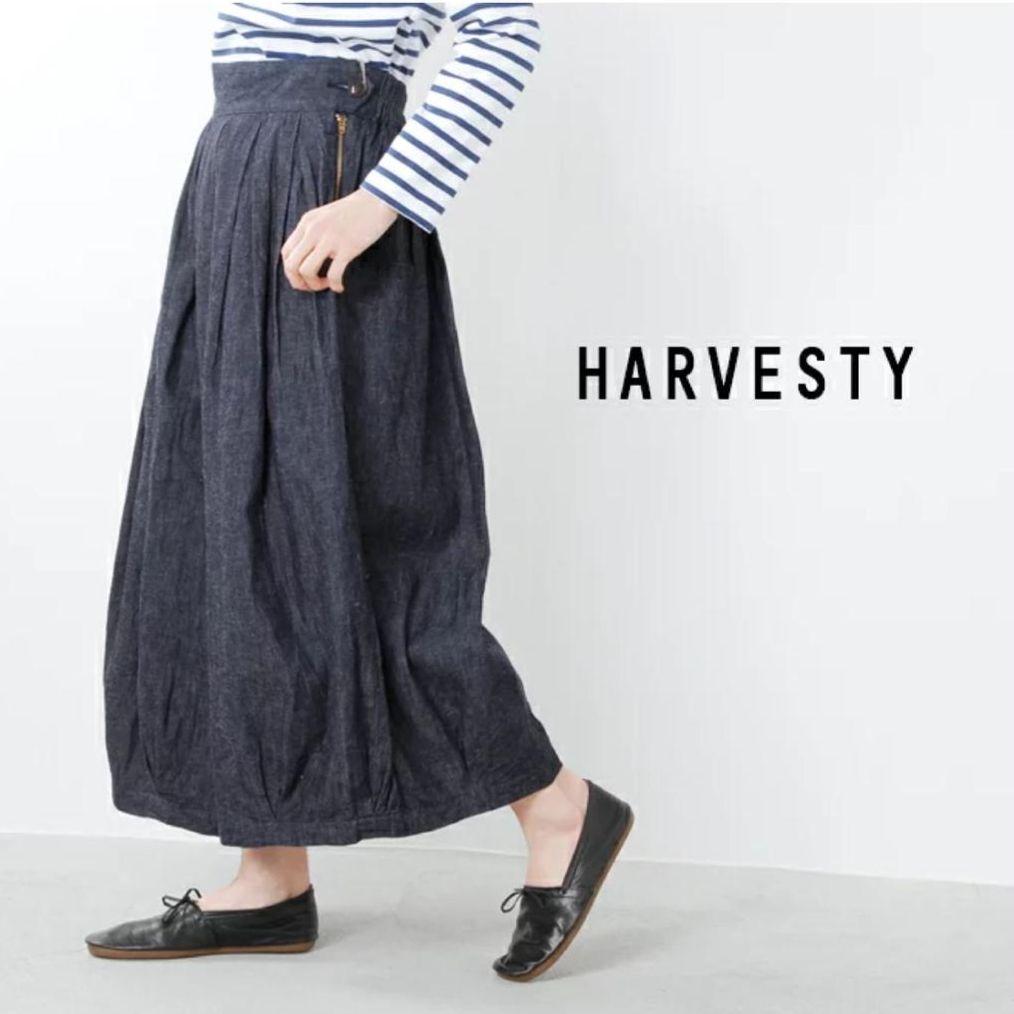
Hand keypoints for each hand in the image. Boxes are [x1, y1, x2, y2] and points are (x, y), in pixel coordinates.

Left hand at [280, 188, 397, 293]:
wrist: (376, 200)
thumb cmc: (353, 211)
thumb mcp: (324, 217)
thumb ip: (313, 232)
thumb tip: (307, 256)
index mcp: (307, 222)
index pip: (286, 253)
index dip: (290, 272)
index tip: (303, 278)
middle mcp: (314, 230)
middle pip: (292, 265)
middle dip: (299, 282)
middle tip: (312, 286)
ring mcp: (330, 238)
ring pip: (307, 271)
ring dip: (314, 285)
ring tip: (326, 285)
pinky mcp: (347, 247)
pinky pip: (333, 274)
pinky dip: (335, 286)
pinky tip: (340, 287)